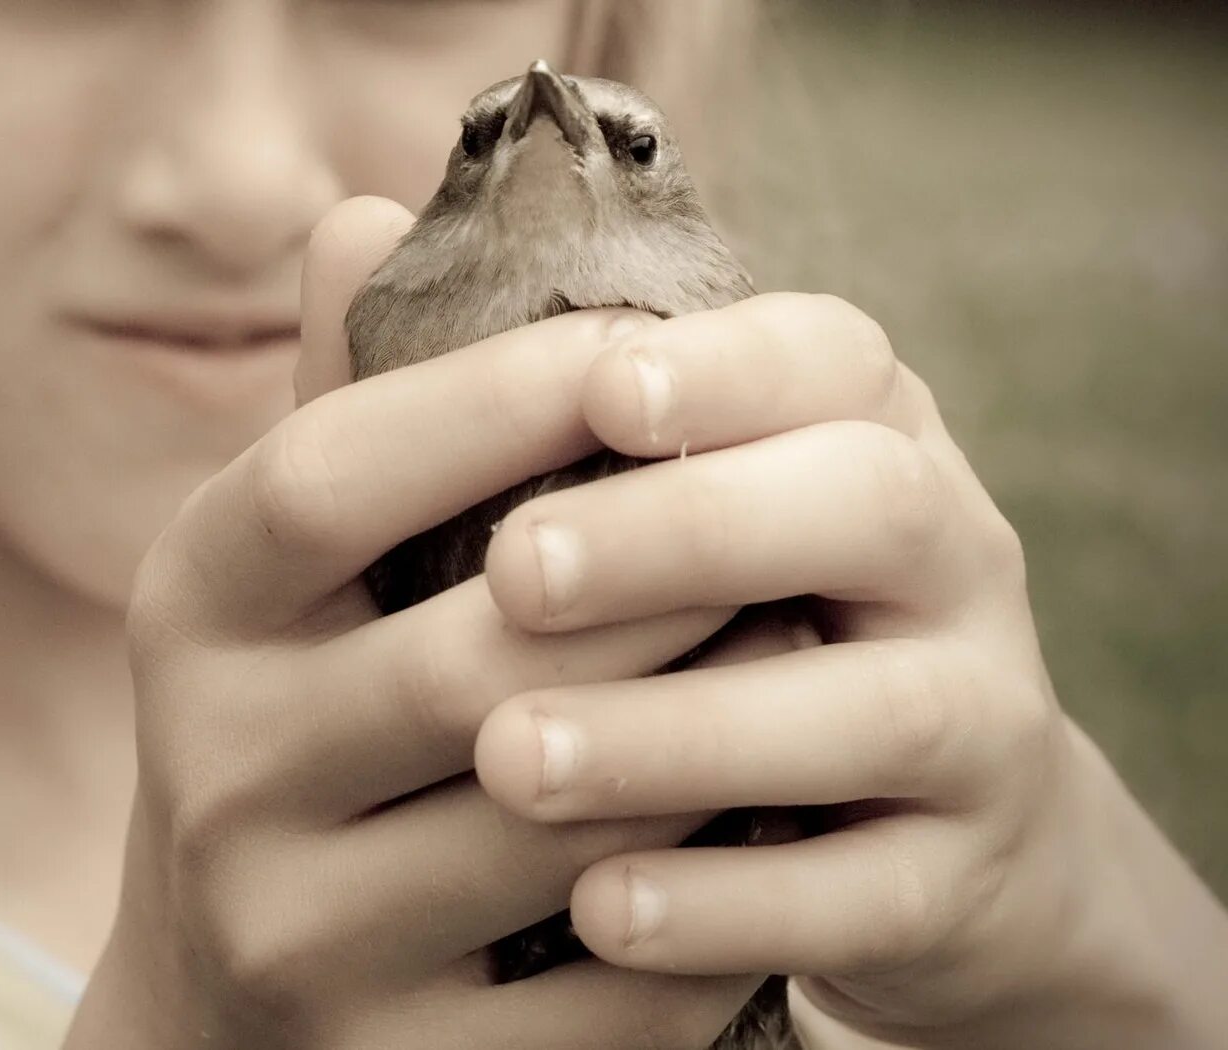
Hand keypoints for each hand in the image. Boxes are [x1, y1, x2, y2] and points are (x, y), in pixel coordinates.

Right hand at [68, 197, 768, 1049]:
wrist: (228, 1007)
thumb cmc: (298, 729)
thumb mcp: (279, 582)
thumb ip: (335, 408)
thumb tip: (358, 217)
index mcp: (183, 622)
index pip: (323, 478)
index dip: (495, 399)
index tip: (640, 349)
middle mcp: (211, 783)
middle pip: (475, 658)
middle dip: (657, 580)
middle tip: (779, 513)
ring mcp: (296, 944)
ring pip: (565, 823)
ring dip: (713, 728)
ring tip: (799, 650)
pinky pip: (614, 987)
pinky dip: (716, 900)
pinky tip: (762, 826)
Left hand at [470, 292, 1227, 1048]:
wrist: (900, 831)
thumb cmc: (706, 623)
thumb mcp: (640, 500)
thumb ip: (493, 393)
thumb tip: (347, 230)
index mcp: (859, 434)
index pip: (829, 355)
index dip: (720, 366)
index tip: (594, 390)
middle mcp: (947, 557)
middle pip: (864, 504)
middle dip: (684, 533)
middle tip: (512, 576)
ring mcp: (974, 725)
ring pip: (876, 712)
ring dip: (681, 733)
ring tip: (507, 762)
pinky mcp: (958, 881)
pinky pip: (868, 897)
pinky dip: (734, 906)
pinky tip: (598, 910)